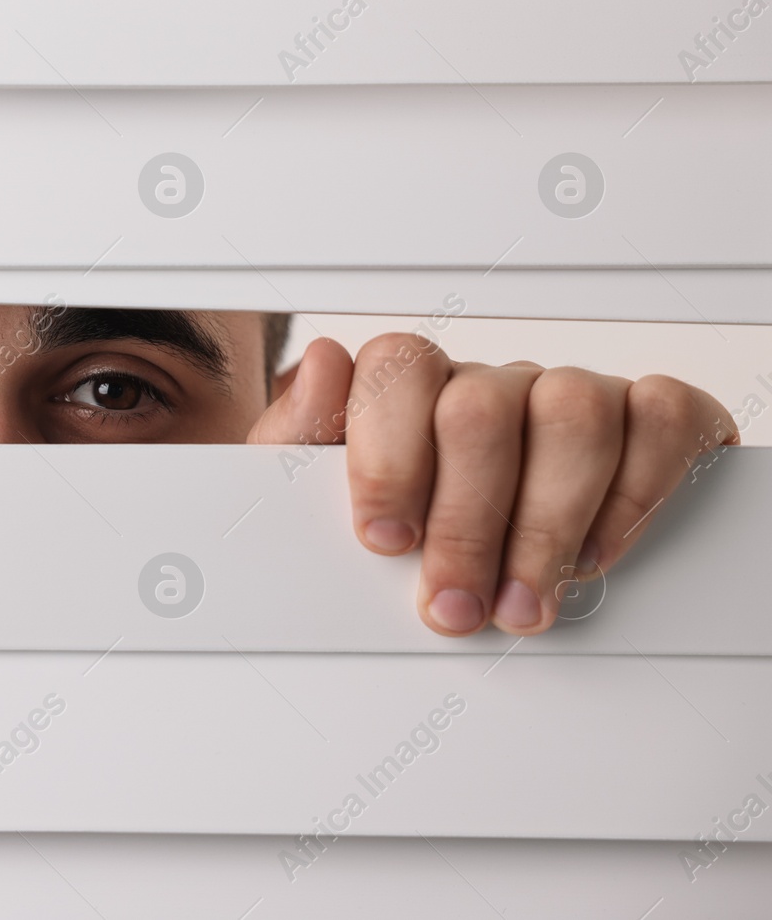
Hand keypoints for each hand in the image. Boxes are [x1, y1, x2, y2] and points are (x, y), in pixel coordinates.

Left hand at [248, 333, 738, 636]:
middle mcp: (492, 387)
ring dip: (545, 525)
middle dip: (467, 523)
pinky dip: (635, 491)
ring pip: (572, 411)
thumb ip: (302, 438)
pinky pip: (661, 415)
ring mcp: (570, 396)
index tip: (385, 538)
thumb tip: (322, 361)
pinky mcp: (651, 420)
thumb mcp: (320, 500)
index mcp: (412, 391)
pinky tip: (595, 551)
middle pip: (481, 409)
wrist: (471, 563)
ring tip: (522, 601)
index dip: (390, 458)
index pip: (399, 369)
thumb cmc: (406, 529)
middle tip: (457, 602)